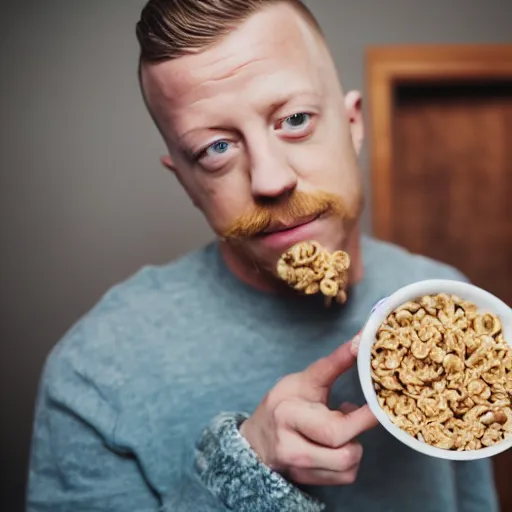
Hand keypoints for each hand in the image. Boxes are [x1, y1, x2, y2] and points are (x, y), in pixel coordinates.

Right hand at [239, 334, 377, 485]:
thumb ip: (334, 363)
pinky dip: (348, 460)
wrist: (255, 440)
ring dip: (353, 446)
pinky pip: (345, 476)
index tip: (378, 406)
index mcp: (289, 416)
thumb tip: (361, 340)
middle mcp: (291, 447)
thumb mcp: (304, 379)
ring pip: (348, 466)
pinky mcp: (307, 481)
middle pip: (344, 452)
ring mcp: (299, 469)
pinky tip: (336, 444)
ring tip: (340, 427)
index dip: (362, 420)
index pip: (334, 429)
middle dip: (359, 432)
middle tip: (358, 412)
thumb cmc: (282, 404)